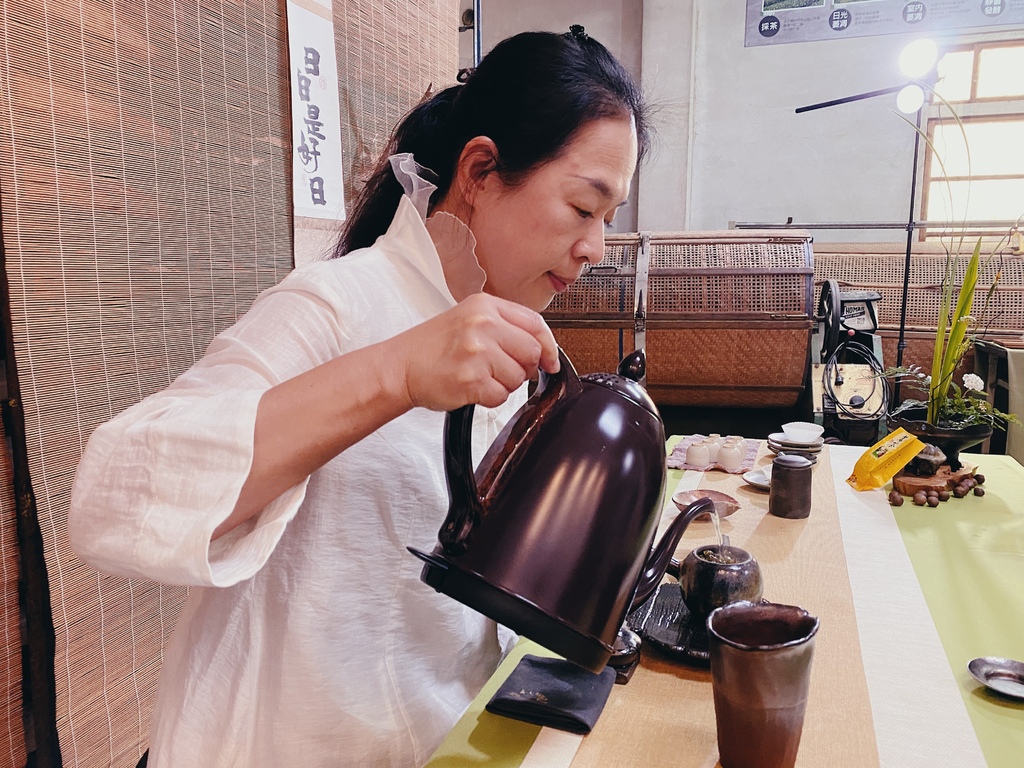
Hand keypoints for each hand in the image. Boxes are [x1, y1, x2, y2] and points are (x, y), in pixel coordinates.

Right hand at [386, 293, 559, 410]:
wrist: (399, 366)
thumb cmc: (432, 347)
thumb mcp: (468, 320)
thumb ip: (505, 327)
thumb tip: (543, 350)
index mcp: (485, 305)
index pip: (535, 323)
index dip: (548, 346)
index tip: (549, 361)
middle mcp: (482, 324)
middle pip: (532, 352)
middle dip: (523, 368)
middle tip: (500, 370)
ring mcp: (477, 352)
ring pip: (519, 377)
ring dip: (504, 384)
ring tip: (479, 376)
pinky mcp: (471, 379)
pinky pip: (502, 396)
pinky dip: (490, 398)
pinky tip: (472, 388)